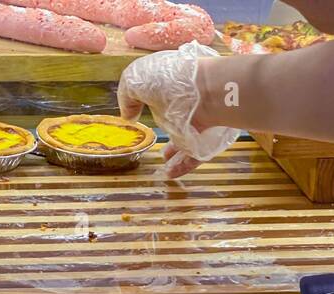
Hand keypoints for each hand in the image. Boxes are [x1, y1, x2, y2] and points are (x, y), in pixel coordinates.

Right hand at [117, 42, 239, 178]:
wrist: (205, 94)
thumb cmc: (168, 81)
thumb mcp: (135, 80)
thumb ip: (127, 97)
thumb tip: (128, 116)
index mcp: (168, 86)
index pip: (161, 94)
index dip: (151, 102)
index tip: (139, 116)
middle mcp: (184, 103)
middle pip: (174, 118)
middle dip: (167, 128)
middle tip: (156, 139)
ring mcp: (197, 123)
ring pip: (185, 141)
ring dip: (174, 153)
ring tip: (164, 161)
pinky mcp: (206, 140)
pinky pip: (194, 156)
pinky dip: (182, 166)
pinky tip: (169, 173)